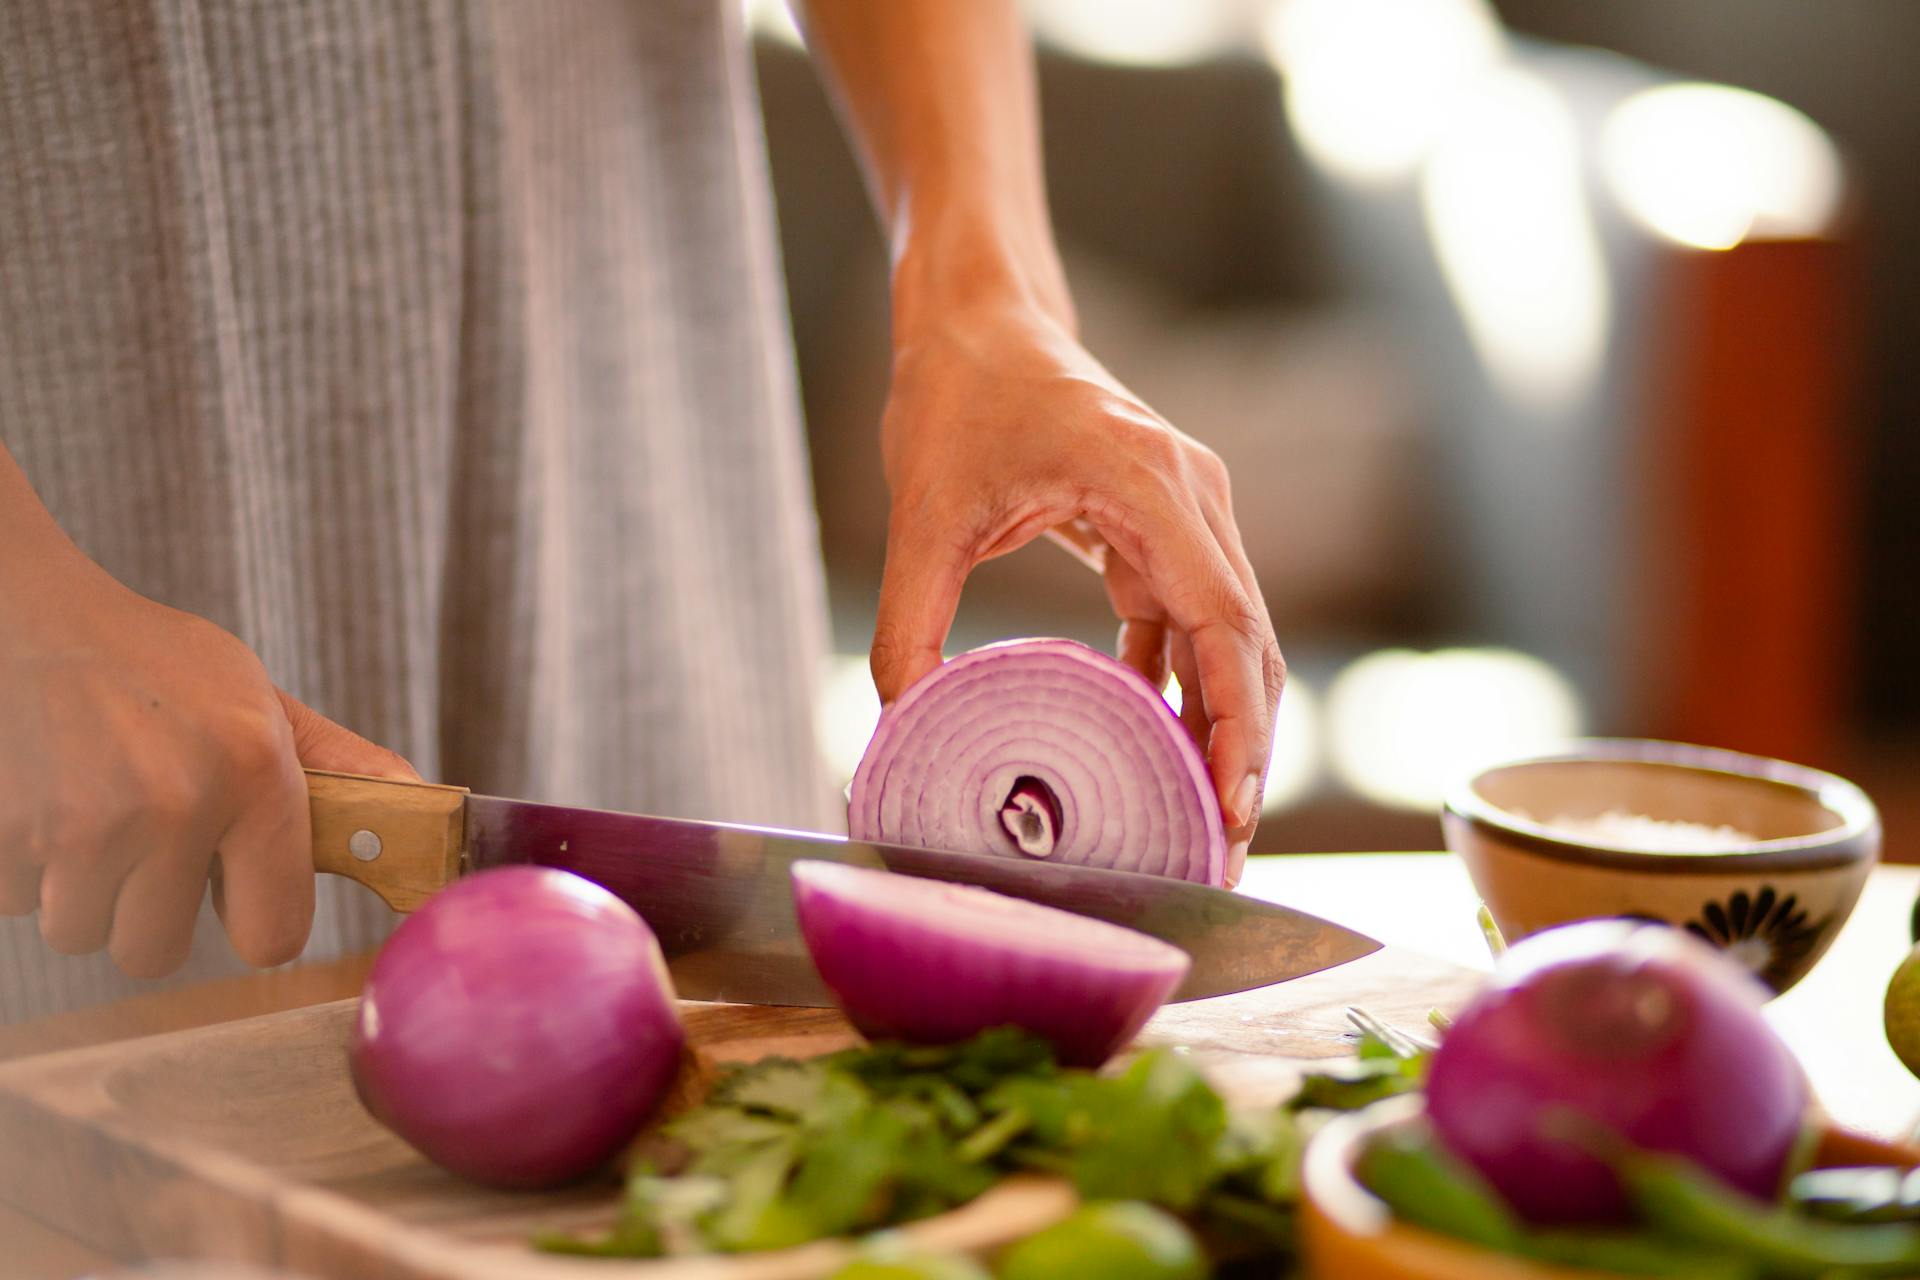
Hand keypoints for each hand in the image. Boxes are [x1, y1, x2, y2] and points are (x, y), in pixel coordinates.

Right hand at [0, 560, 416, 977]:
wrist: (31, 615)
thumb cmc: (158, 664)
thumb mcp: (260, 702)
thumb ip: (337, 770)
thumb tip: (426, 806)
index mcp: (254, 776)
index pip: (271, 937)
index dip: (252, 922)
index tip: (236, 895)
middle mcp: (174, 805)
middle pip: (154, 953)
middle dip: (146, 910)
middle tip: (147, 841)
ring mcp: (82, 823)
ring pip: (82, 933)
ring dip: (84, 889)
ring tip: (95, 810)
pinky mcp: (8, 832)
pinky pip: (19, 904)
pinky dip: (26, 867)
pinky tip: (47, 800)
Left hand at [868, 300, 1283, 885]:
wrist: (979, 317)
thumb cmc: (958, 395)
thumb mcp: (923, 515)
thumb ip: (910, 627)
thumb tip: (898, 732)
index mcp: (1153, 487)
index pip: (1226, 624)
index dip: (1237, 724)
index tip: (1231, 807)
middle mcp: (1193, 498)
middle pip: (1248, 644)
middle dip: (1242, 751)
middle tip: (1221, 851)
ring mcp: (1187, 511)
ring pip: (1228, 638)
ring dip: (1217, 726)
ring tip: (1197, 821)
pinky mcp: (1161, 526)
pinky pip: (1187, 620)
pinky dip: (1177, 686)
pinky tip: (1149, 748)